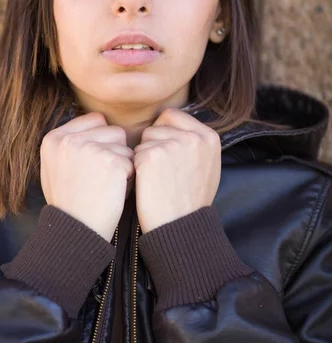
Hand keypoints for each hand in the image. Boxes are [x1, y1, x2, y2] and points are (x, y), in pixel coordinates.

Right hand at [40, 112, 134, 241]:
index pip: (95, 120)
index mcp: (54, 138)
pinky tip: (114, 192)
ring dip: (123, 164)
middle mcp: (69, 139)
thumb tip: (96, 122)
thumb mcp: (54, 168)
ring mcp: (90, 148)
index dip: (103, 140)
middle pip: (113, 130)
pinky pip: (132, 161)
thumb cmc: (70, 202)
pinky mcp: (111, 161)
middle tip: (101, 177)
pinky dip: (129, 178)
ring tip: (107, 184)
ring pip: (125, 145)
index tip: (95, 163)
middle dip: (115, 151)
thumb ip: (70, 143)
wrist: (77, 231)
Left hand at [134, 108, 220, 233]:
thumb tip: (175, 126)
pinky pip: (134, 153)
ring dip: (144, 156)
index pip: (172, 116)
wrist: (180, 227)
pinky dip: (136, 168)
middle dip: (153, 145)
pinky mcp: (152, 156)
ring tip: (157, 179)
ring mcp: (173, 145)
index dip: (162, 133)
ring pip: (144, 139)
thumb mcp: (207, 166)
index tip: (165, 153)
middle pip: (156, 127)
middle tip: (162, 171)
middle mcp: (193, 137)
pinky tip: (148, 184)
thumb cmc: (191, 201)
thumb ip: (195, 143)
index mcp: (209, 136)